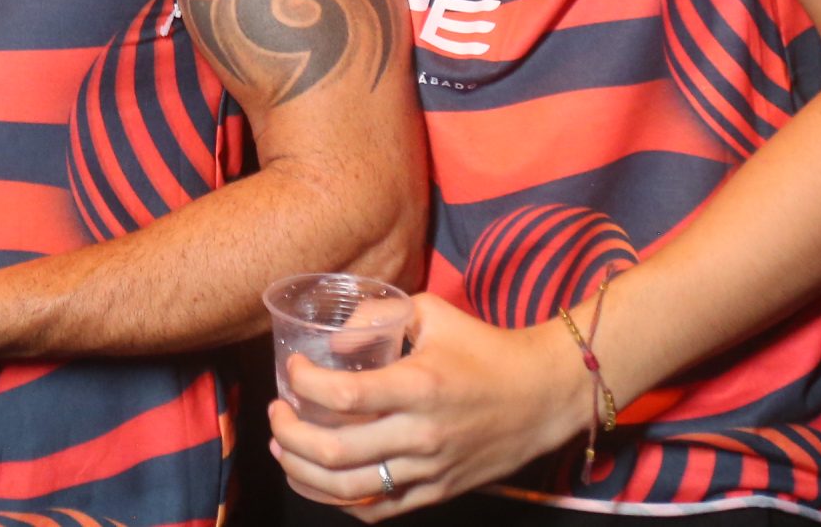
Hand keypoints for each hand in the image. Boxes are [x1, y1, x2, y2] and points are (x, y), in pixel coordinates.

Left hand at [265, 295, 591, 516]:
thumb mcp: (433, 312)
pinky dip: (341, 501)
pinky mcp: (438, 491)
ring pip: (349, 488)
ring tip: (283, 448)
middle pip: (335, 451)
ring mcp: (430, 470)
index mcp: (419, 387)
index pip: (344, 397)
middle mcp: (422, 435)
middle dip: (290, 434)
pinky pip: (379, 508)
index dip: (305, 384)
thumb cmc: (484, 348)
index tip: (293, 370)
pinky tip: (320, 481)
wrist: (543, 395)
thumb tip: (332, 344)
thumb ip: (378, 318)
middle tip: (277, 412)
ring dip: (303, 472)